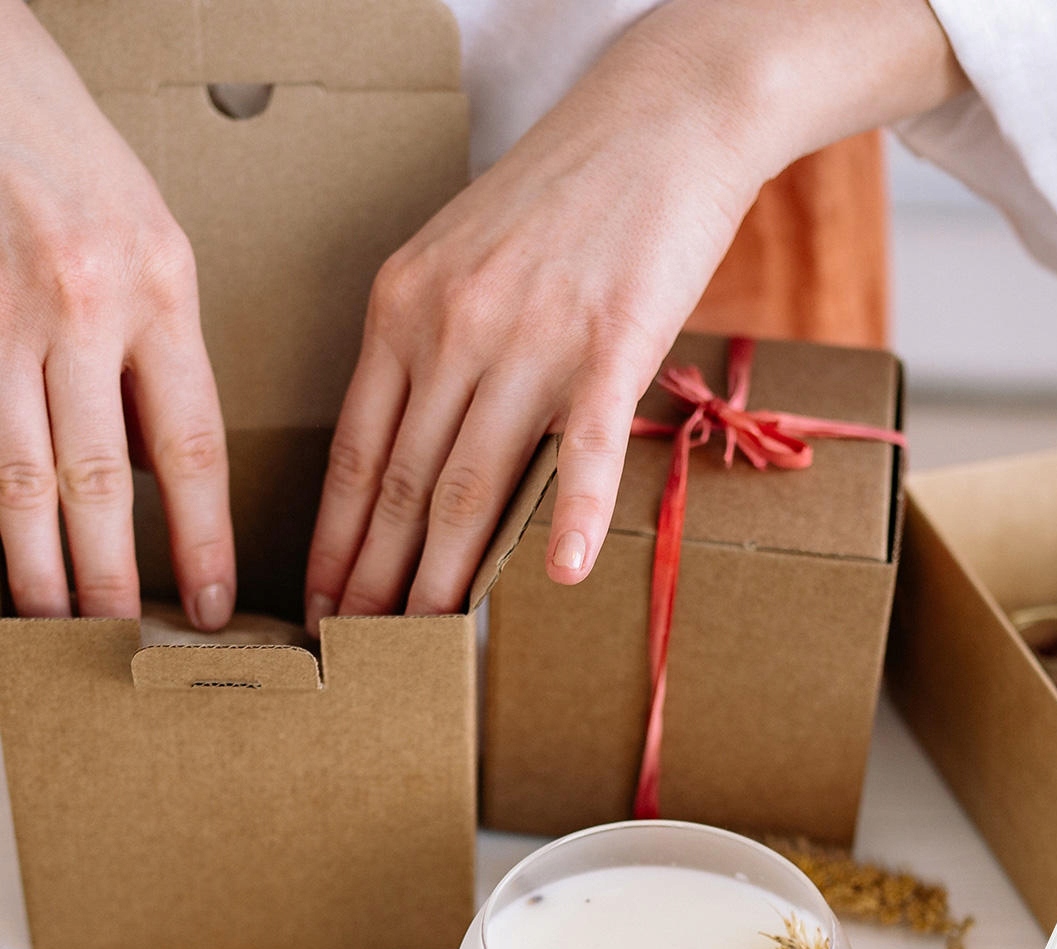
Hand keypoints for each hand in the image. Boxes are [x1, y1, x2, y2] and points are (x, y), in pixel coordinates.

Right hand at [0, 0, 232, 624]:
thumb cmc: (82, 167)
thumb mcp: (160, 252)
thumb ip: (166, 360)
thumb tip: (163, 472)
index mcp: (162, 295)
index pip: (194, 450)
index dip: (204, 541)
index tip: (216, 605)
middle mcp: (83, 309)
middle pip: (101, 477)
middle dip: (112, 574)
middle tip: (122, 643)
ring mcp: (2, 316)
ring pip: (17, 469)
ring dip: (34, 560)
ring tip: (52, 621)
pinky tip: (0, 551)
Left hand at [304, 0, 963, 626]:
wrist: (658, 121)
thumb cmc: (562, 197)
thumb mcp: (462, 258)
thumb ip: (432, 345)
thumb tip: (417, 444)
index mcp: (405, 306)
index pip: (358, 450)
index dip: (338, 537)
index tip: (325, 600)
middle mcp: (453, 325)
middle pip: (408, 481)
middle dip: (378, 575)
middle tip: (362, 646)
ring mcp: (533, 337)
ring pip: (478, 479)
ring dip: (451, 571)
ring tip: (431, 637)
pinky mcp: (613, 343)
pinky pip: (588, 448)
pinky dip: (574, 515)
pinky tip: (563, 575)